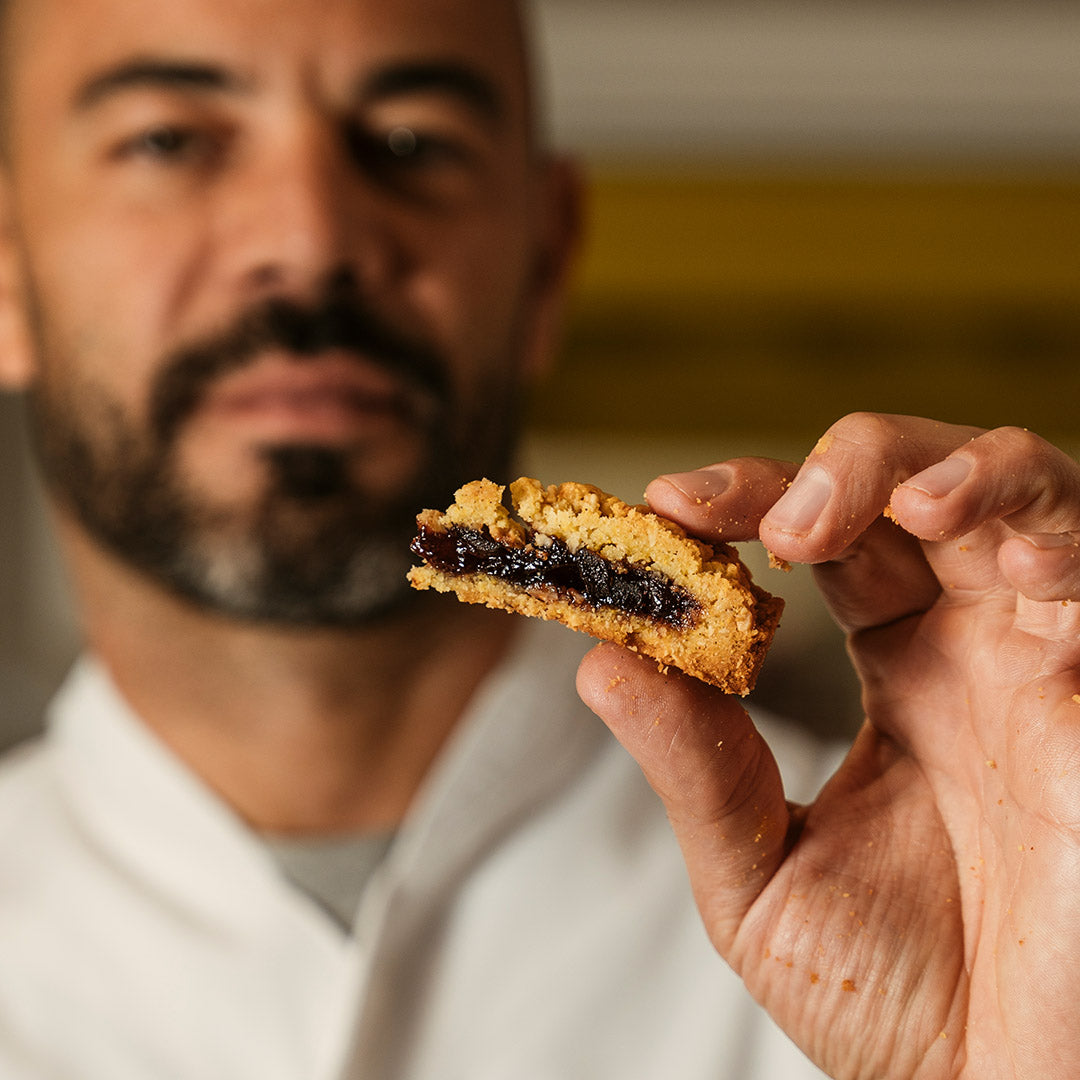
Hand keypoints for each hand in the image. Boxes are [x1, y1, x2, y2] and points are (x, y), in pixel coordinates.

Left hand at [576, 414, 1079, 1079]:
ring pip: (1014, 488)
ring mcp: (1044, 655)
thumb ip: (694, 767)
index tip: (666, 508)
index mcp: (900, 671)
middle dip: (831, 470)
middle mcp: (973, 644)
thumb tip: (603, 663)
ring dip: (937, 470)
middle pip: (909, 487)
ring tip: (853, 516)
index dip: (749, 504)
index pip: (823, 540)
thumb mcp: (762, 875)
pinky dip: (1051, 533)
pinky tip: (1001, 560)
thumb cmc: (899, 1003)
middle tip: (759, 517)